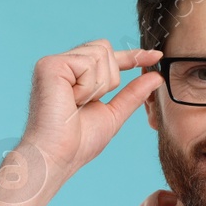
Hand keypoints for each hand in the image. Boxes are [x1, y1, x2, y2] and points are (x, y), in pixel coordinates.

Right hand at [18, 40, 162, 188]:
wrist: (57, 157)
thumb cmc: (78, 143)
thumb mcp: (113, 115)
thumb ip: (133, 94)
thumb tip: (156, 76)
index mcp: (75, 75)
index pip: (107, 56)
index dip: (132, 55)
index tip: (155, 56)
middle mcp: (63, 64)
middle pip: (105, 49)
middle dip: (110, 79)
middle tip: (89, 103)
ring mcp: (55, 63)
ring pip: (100, 55)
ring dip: (98, 86)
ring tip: (77, 104)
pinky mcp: (50, 65)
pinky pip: (88, 63)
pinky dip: (87, 87)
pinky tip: (72, 100)